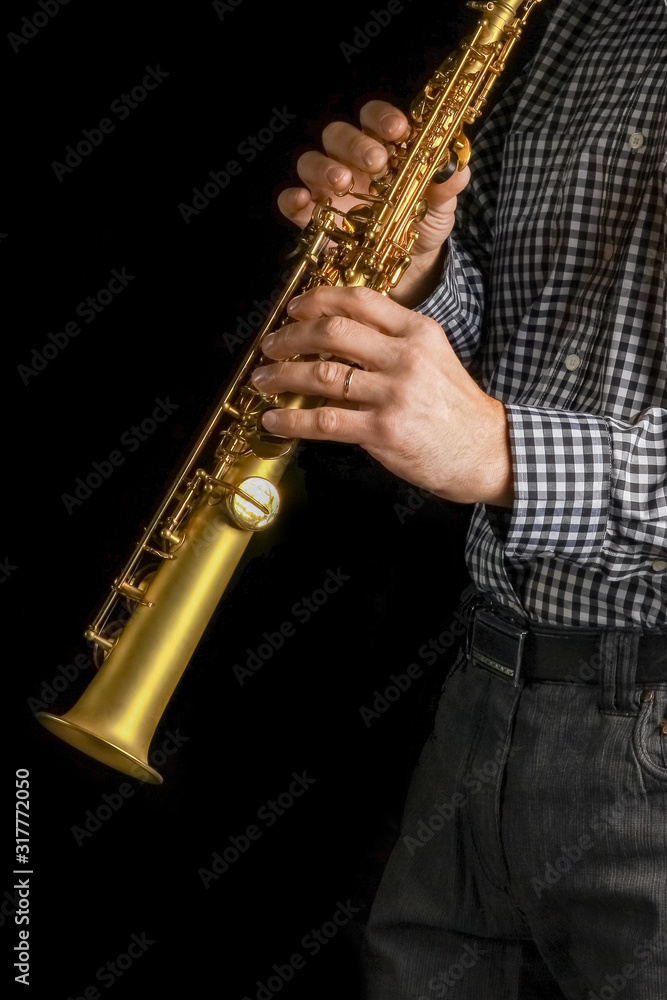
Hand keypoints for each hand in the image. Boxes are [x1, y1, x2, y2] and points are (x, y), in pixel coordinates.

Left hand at [251, 285, 512, 506]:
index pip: (360, 300)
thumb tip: (336, 333)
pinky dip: (291, 420)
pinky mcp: (383, 431)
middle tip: (270, 345)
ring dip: (282, 376)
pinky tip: (274, 420)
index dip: (318, 299)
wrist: (486, 452)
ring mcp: (394, 394)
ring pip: (322, 374)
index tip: (294, 307)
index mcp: (418, 332)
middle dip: (291, 336)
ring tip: (262, 380)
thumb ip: (393, 341)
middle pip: (333, 331)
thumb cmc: (456, 409)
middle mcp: (405, 357)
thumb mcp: (434, 358)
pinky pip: (324, 421)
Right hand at [277, 100, 470, 305]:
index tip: (398, 131)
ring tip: (343, 184)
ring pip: (311, 162)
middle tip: (375, 163)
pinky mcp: (313, 219)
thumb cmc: (422, 225)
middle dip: (354, 144)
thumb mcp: (442, 207)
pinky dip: (293, 198)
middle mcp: (351, 163)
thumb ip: (447, 185)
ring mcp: (328, 190)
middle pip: (338, 135)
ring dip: (324, 168)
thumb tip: (457, 166)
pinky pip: (292, 202)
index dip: (382, 118)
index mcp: (383, 148)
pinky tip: (304, 201)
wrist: (410, 268)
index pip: (374, 119)